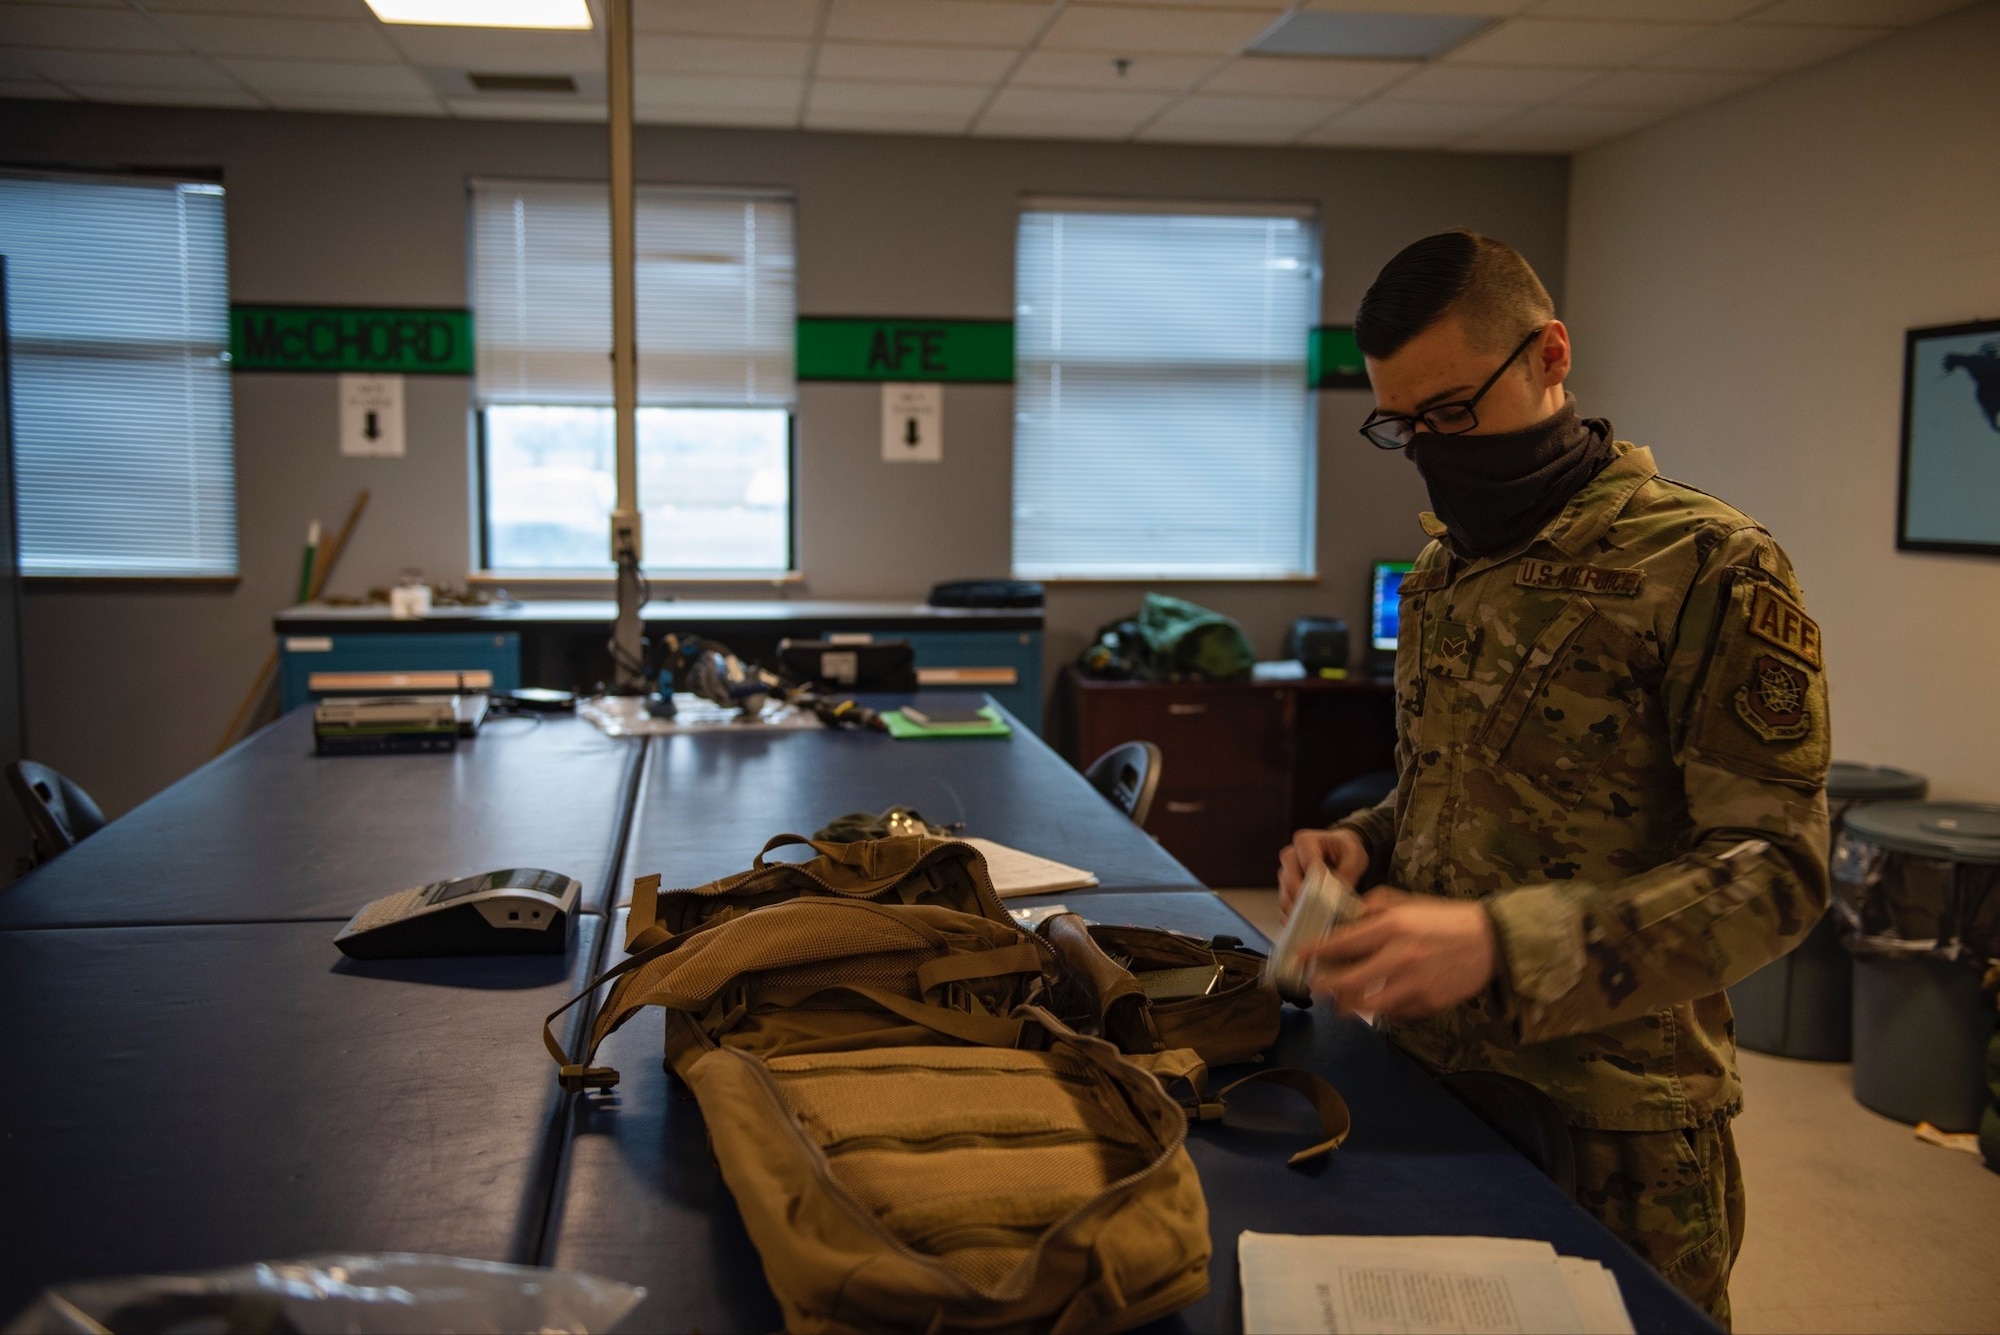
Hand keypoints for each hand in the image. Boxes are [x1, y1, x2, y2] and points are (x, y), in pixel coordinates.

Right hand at [1278, 827, 1368, 922]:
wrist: (1339, 853)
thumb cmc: (1346, 851)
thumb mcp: (1355, 856)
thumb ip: (1348, 872)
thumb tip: (1337, 892)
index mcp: (1305, 841)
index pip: (1307, 862)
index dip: (1317, 881)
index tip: (1328, 896)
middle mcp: (1290, 856)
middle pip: (1290, 881)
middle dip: (1305, 900)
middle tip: (1322, 915)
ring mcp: (1285, 874)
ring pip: (1285, 896)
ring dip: (1298, 912)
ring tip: (1316, 924)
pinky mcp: (1285, 890)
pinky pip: (1284, 908)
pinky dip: (1295, 919)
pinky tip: (1309, 926)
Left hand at [1298, 888, 1499, 1019]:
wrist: (1491, 941)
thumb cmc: (1445, 919)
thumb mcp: (1408, 902)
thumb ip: (1373, 907)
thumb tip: (1345, 918)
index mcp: (1393, 927)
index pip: (1342, 942)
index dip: (1316, 951)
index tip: (1299, 956)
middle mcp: (1399, 957)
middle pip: (1346, 982)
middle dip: (1322, 987)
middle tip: (1312, 986)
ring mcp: (1414, 984)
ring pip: (1366, 1005)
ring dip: (1346, 1006)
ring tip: (1338, 1003)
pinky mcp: (1427, 1004)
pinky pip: (1394, 1013)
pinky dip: (1380, 1011)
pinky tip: (1376, 1005)